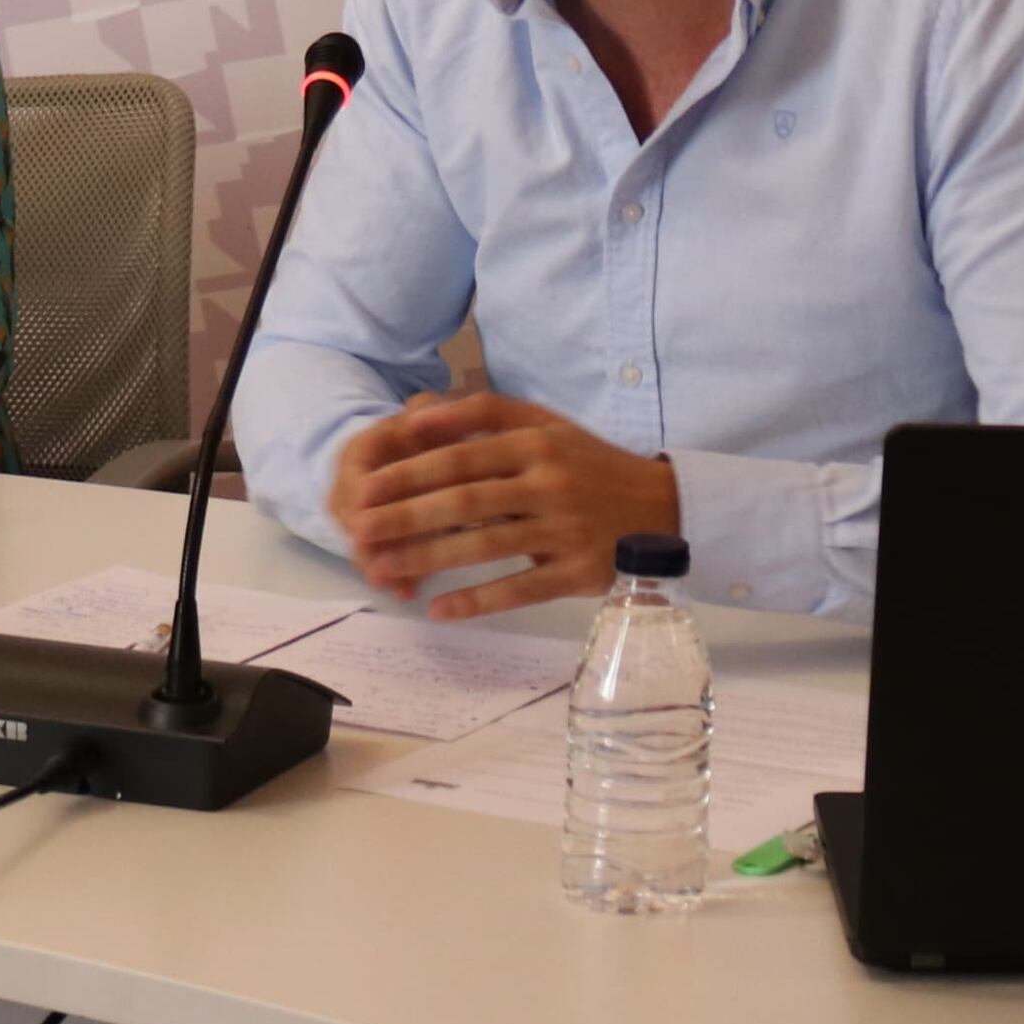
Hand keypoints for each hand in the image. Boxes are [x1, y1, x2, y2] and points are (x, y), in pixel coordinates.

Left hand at [328, 392, 684, 620]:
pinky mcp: (576, 570)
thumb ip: (485, 415)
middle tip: (360, 532)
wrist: (662, 508)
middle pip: (465, 499)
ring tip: (383, 570)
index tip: (368, 488)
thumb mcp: (547, 425)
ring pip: (484, 545)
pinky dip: (477, 600)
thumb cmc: (590, 465)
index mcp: (538, 441)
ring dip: (428, 559)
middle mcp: (549, 480)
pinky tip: (439, 610)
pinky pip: (519, 588)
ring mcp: (563, 527)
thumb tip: (417, 414)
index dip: (411, 470)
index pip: (462, 454)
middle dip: (405, 516)